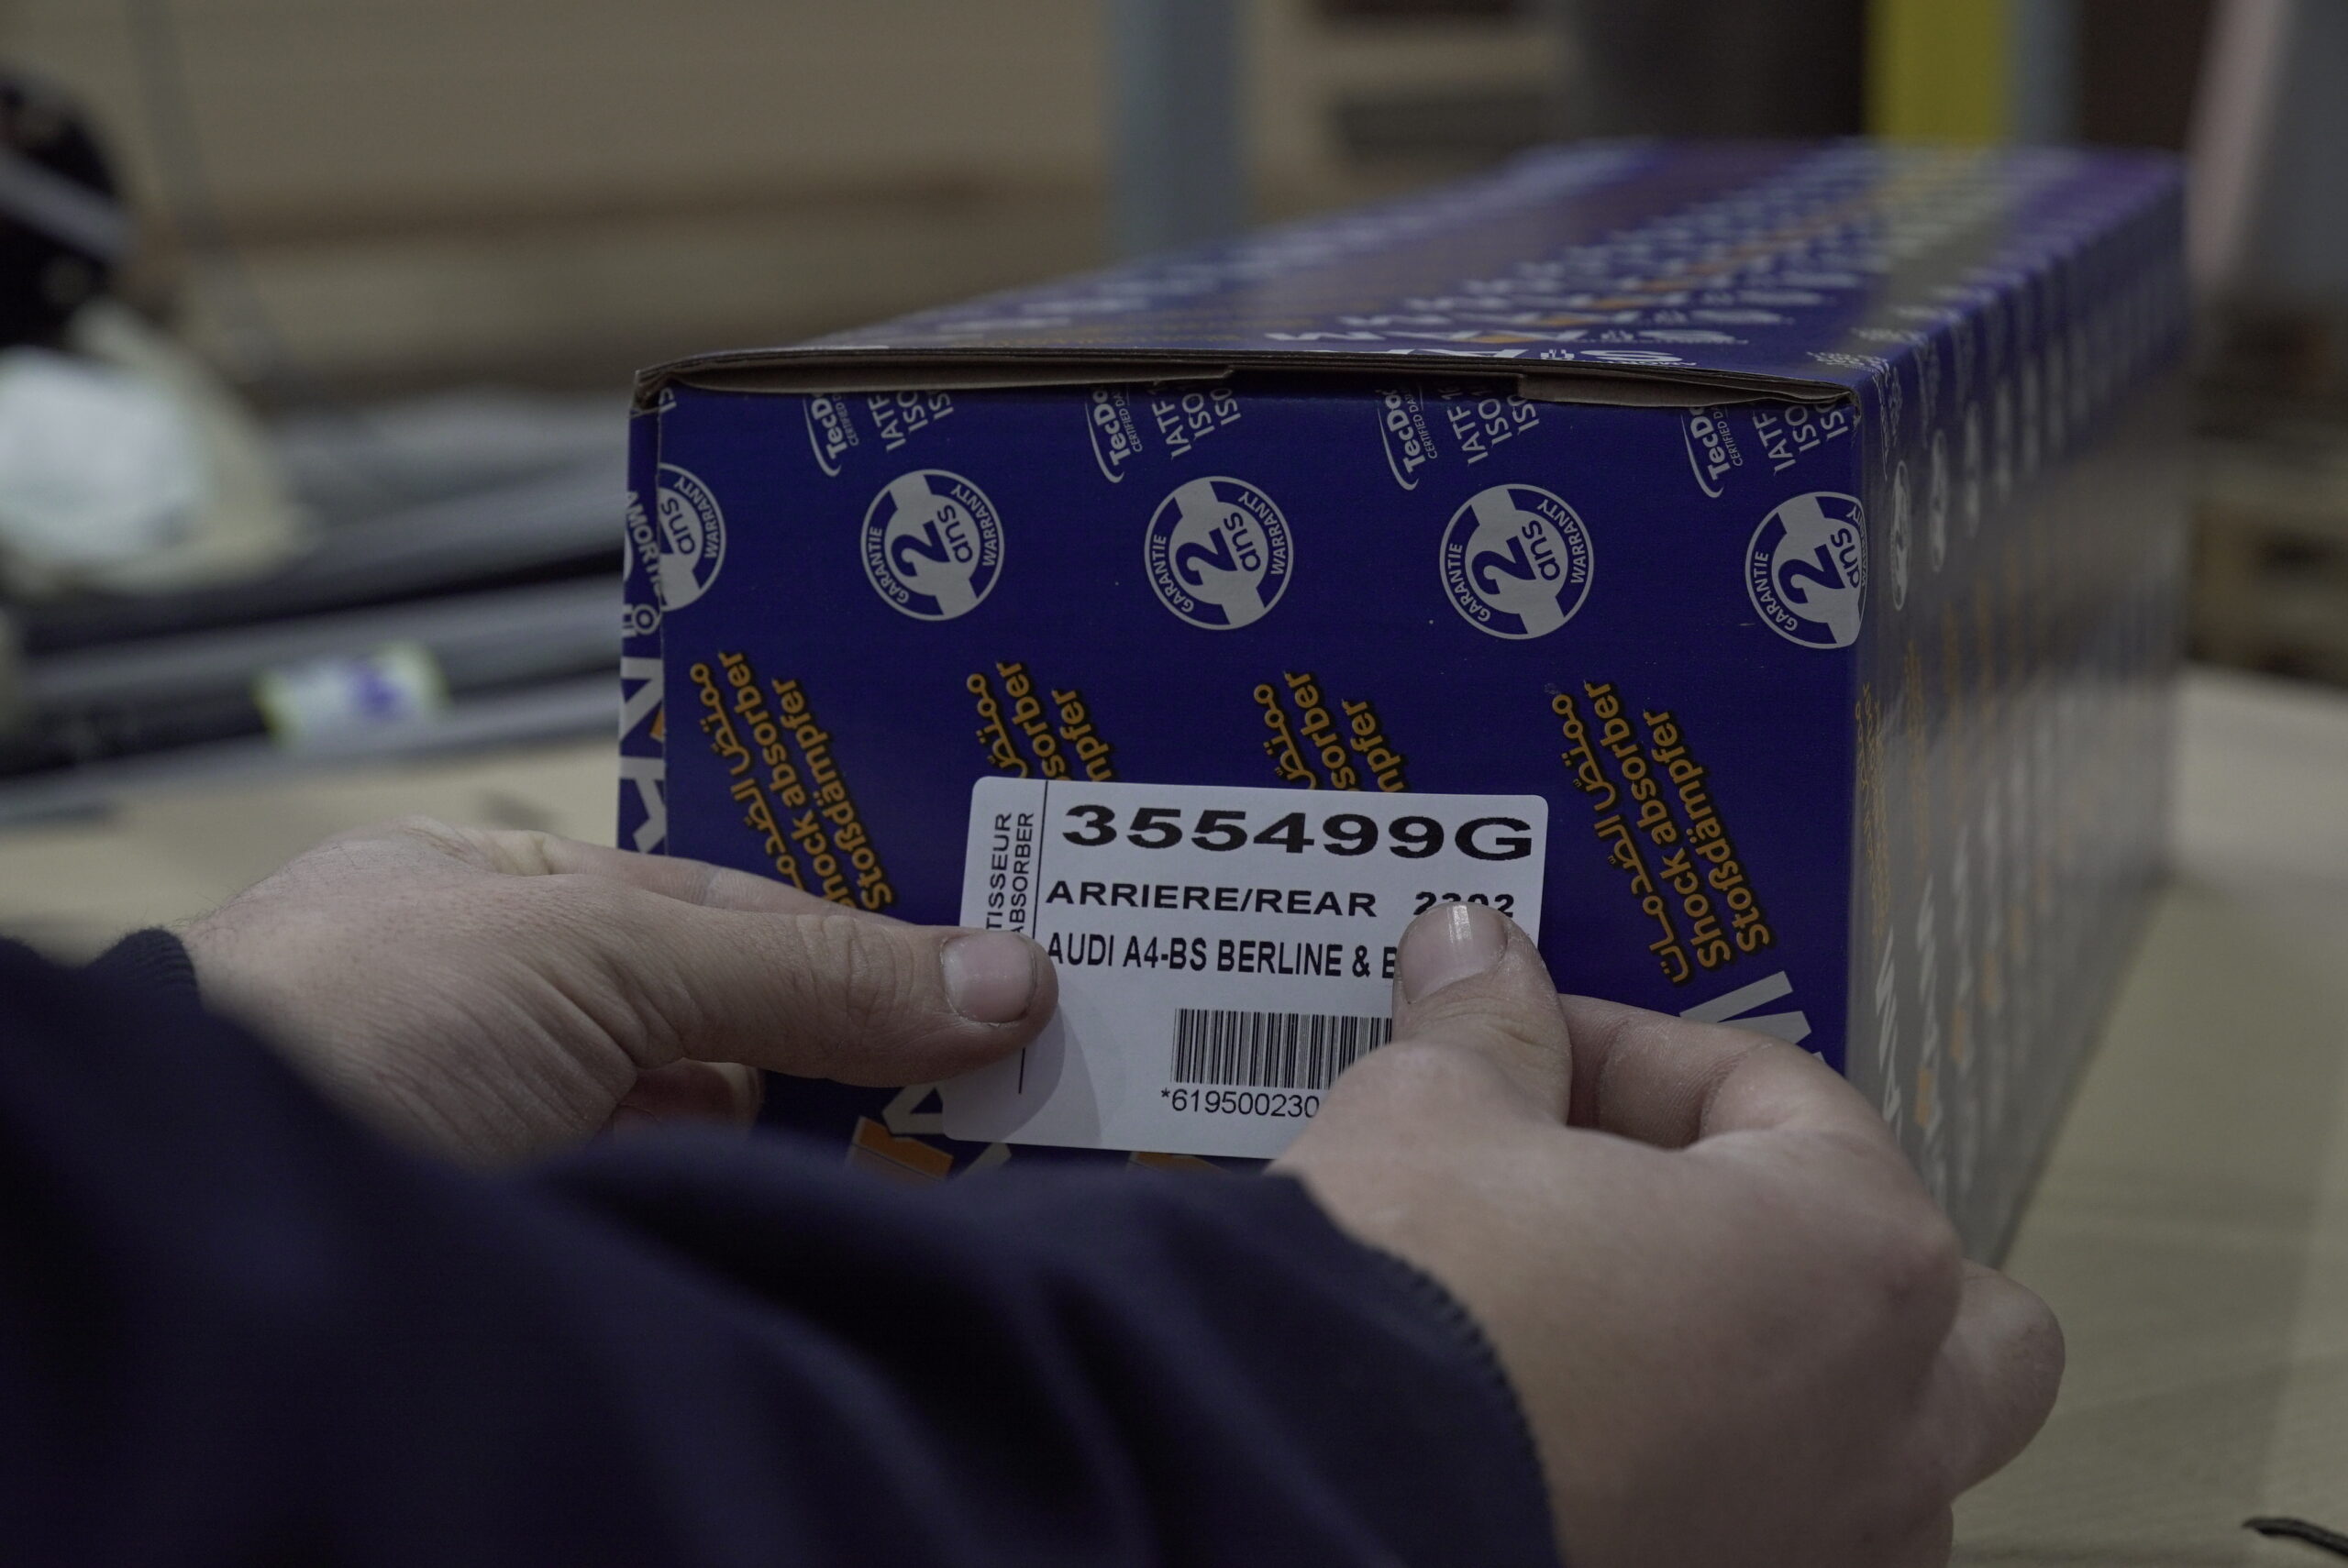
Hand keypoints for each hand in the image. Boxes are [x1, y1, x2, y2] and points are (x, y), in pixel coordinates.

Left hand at [182, 817, 1053, 1164]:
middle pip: (751, 1021)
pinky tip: (916, 1217)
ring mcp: (547, 1147)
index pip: (733, 905)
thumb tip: (1008, 980)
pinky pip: (722, 1225)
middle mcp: (531, 1022)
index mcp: (510, 903)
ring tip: (1031, 1132)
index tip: (1011, 962)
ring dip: (867, 1137)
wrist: (206, 1246)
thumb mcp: (595, 955)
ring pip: (747, 1134)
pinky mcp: (576, 1252)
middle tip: (1056, 1046)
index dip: (873, 925)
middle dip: (890, 1031)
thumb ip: (800, 967)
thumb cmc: (347, 1029)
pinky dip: (809, 1220)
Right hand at [1276, 903, 2061, 1567]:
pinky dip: (1726, 1493)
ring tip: (1642, 1339)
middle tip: (1686, 1205)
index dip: (1644, 1053)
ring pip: (1893, 1464)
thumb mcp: (1435, 1113)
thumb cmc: (1417, 1306)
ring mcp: (1819, 1551)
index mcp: (1854, 1257)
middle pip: (1958, 1319)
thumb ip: (1489, 1030)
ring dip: (1804, 1393)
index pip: (1788, 1103)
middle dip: (1841, 1248)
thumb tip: (1476, 959)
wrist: (1312, 1491)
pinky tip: (1601, 1447)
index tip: (1541, 1044)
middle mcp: (1884, 1428)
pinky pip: (1780, 1542)